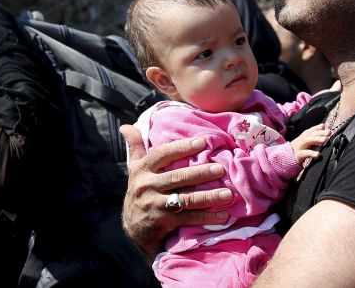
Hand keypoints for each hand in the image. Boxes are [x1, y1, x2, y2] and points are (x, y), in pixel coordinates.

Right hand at [120, 124, 233, 255]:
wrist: (132, 228)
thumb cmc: (141, 191)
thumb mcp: (135, 169)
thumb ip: (136, 147)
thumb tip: (125, 126)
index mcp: (143, 169)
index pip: (163, 155)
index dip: (182, 148)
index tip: (202, 142)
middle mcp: (146, 186)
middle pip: (177, 177)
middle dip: (201, 173)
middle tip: (221, 169)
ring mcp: (154, 205)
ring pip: (186, 199)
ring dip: (209, 197)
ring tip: (228, 194)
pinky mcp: (162, 222)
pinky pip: (188, 218)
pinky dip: (207, 217)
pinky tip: (224, 215)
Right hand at [290, 123, 330, 164]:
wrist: (286, 158)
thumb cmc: (300, 149)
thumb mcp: (307, 141)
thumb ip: (315, 134)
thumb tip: (323, 125)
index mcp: (304, 136)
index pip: (311, 130)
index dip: (317, 127)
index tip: (324, 126)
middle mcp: (301, 140)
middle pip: (310, 134)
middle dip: (319, 132)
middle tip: (329, 132)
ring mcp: (299, 147)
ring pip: (307, 140)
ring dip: (316, 139)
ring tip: (325, 140)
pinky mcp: (298, 155)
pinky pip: (304, 153)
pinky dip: (311, 153)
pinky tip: (318, 154)